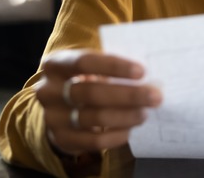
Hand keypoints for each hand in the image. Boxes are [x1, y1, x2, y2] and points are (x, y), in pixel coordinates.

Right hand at [35, 49, 162, 155]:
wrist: (61, 109)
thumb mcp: (91, 67)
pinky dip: (116, 135)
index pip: (84, 62)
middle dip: (128, 95)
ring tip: (144, 113)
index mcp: (56, 64)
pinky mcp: (61, 139)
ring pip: (94, 118)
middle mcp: (48, 90)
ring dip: (125, 116)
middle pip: (91, 93)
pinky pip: (93, 141)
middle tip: (155, 96)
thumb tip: (150, 72)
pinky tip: (130, 129)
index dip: (114, 66)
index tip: (141, 71)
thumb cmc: (85, 80)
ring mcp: (52, 117)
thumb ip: (112, 67)